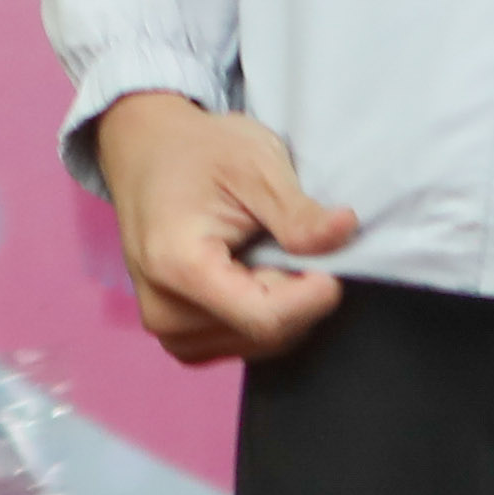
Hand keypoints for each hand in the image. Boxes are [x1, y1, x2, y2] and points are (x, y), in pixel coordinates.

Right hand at [89, 93, 359, 365]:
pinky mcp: (179, 338)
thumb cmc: (197, 151)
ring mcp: (169, 331)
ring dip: (281, 302)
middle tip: (289, 238)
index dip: (313, 295)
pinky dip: (263, 312)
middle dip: (296, 292)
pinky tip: (250, 271)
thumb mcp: (254, 162)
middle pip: (266, 332)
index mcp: (177, 267)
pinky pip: (243, 342)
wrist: (147, 151)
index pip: (265, 318)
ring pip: (261, 343)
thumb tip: (345, 232)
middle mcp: (165, 312)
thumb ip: (297, 211)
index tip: (332, 257)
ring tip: (262, 248)